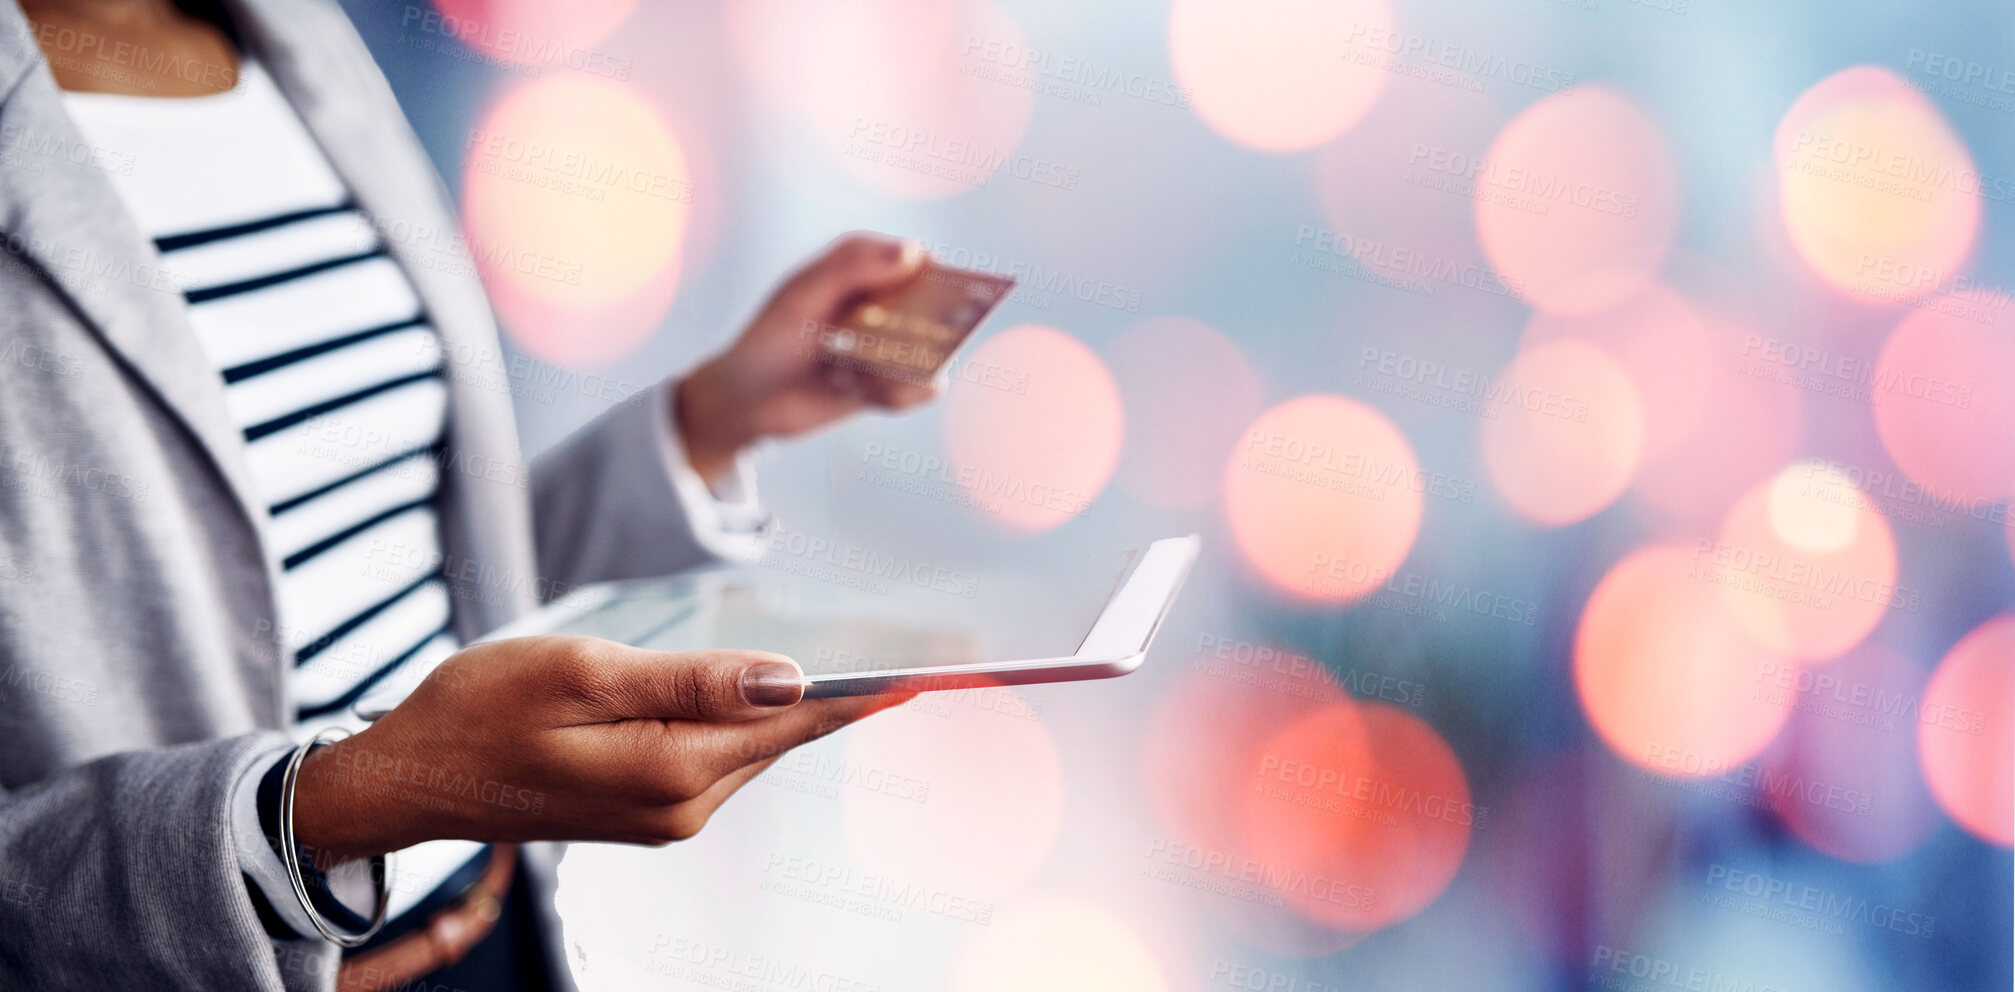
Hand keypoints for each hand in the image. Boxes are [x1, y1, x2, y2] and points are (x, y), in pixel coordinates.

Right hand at [289, 636, 909, 859]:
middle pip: (782, 736)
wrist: (414, 776)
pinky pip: (722, 756)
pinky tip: (772, 694)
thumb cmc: (480, 710)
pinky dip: (752, 722)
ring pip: (754, 746)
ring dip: (796, 707)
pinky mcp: (651, 808)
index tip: (926, 674)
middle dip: (842, 696)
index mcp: (670, 770)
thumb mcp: (583, 673)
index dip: (861, 693)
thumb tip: (784, 679)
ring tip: (862, 671)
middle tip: (916, 662)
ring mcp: (668, 815)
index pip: (791, 721)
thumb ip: (690, 680)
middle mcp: (682, 807)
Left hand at [676, 232, 938, 482]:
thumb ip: (852, 268)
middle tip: (894, 342)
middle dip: (929, 327)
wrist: (748, 400)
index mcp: (865, 268)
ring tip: (847, 374)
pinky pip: (917, 391)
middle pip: (936, 305)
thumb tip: (912, 253)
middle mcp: (886, 303)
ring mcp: (891, 345)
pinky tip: (850, 390)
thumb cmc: (770, 338)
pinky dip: (892, 395)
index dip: (929, 273)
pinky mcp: (890, 384)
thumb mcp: (802, 297)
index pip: (915, 259)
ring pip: (933, 352)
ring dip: (898, 368)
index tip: (919, 294)